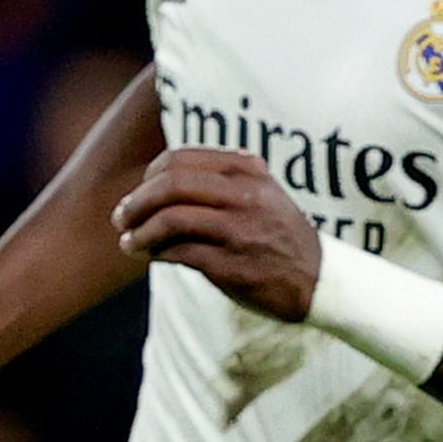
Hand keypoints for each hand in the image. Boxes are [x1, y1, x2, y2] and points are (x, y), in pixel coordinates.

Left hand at [111, 147, 321, 319]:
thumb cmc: (282, 237)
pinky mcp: (231, 264)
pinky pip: (178, 252)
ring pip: (169, 218)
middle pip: (170, 184)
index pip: (181, 160)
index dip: (149, 176)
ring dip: (140, 231)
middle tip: (121, 217)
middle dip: (136, 201)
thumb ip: (223, 180)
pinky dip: (156, 253)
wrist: (320, 281)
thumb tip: (162, 180)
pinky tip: (150, 256)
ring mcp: (238, 230)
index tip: (139, 193)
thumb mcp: (262, 193)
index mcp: (248, 171)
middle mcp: (244, 195)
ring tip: (129, 242)